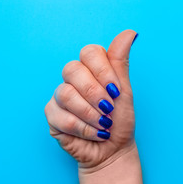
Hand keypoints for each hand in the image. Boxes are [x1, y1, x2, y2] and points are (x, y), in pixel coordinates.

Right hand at [45, 30, 137, 169]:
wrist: (113, 150)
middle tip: (109, 110)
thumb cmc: (119, 121)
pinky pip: (60, 116)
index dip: (103, 70)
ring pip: (65, 94)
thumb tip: (130, 33)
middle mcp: (73, 79)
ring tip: (103, 125)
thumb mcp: (124, 91)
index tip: (116, 91)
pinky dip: (82, 128)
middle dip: (95, 94)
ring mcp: (59, 96)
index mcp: (91, 69)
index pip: (89, 53)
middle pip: (72, 70)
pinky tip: (93, 134)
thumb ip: (121, 63)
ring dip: (89, 114)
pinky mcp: (52, 115)